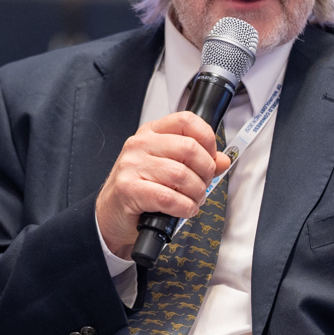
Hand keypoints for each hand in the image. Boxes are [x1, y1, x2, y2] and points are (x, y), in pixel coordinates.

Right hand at [96, 112, 231, 257]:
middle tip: (203, 185)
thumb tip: (222, 160)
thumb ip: (197, 162)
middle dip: (205, 172)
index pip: (186, 120)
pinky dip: (184, 207)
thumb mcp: (168, 168)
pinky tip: (184, 210)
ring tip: (193, 200)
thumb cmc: (139, 188)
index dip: (207, 138)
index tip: (211, 156)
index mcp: (151, 132)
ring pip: (181, 175)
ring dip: (196, 193)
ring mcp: (132, 165)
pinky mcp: (129, 189)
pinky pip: (168, 197)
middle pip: (189, 149)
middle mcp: (140, 144)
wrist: (110, 214)